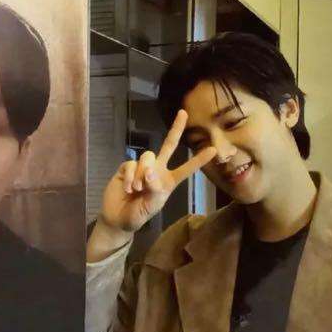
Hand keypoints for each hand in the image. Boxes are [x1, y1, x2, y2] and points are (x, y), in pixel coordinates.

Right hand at [87, 110, 215, 261]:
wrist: (118, 218)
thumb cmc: (139, 214)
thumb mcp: (151, 205)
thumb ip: (154, 188)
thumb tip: (150, 171)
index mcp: (169, 181)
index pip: (186, 168)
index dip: (198, 160)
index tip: (213, 150)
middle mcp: (158, 170)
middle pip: (168, 145)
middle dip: (176, 128)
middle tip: (183, 113)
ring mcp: (142, 167)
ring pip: (147, 157)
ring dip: (142, 174)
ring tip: (138, 189)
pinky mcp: (127, 167)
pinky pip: (131, 164)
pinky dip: (130, 177)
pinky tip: (128, 188)